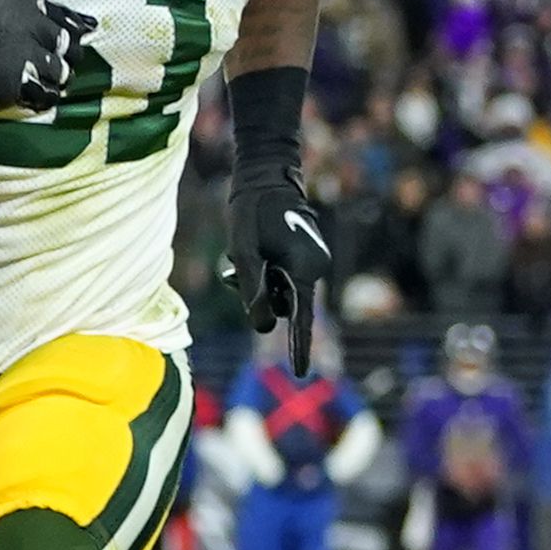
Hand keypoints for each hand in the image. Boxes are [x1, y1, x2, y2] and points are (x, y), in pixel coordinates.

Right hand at [0, 0, 95, 116]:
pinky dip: (42, 98)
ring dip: (52, 81)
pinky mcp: (20, 79)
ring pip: (64, 73)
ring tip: (30, 79)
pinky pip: (50, 94)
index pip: (70, 21)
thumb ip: (49, 16)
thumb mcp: (6, 13)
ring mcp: (25, 52)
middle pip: (72, 47)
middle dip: (62, 61)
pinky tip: (25, 92)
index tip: (51, 47)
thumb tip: (93, 24)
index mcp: (26, 2)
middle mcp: (28, 23)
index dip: (66, 39)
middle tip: (38, 66)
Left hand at [232, 165, 332, 335]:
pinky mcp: (305, 256)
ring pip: (284, 292)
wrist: (267, 176)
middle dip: (261, 297)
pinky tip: (253, 253)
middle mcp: (315, 267)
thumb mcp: (243, 251)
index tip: (300, 373)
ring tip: (240, 258)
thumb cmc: (251, 211)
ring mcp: (312, 262)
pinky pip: (285, 279)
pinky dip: (267, 274)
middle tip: (235, 272)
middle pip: (287, 305)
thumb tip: (263, 326)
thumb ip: (253, 289)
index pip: (302, 317)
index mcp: (304, 268)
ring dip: (261, 284)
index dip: (298, 346)